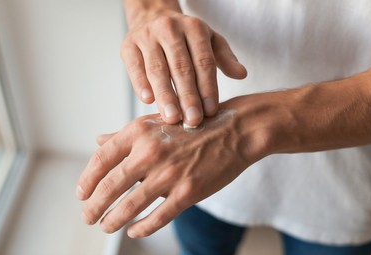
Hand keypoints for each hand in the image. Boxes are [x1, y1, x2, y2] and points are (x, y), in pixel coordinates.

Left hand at [76, 100, 257, 237]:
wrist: (234, 130)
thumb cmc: (192, 125)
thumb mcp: (156, 122)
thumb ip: (125, 134)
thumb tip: (98, 141)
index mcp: (139, 132)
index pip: (101, 159)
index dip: (87, 180)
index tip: (81, 194)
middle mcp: (150, 152)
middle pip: (110, 187)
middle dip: (94, 207)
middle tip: (87, 218)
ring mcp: (169, 173)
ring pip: (130, 206)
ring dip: (113, 221)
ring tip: (106, 227)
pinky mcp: (188, 191)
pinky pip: (158, 217)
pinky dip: (142, 228)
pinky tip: (134, 231)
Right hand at [122, 8, 246, 126]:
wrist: (152, 17)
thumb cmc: (185, 37)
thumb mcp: (209, 41)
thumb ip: (224, 58)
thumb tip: (242, 74)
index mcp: (195, 28)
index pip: (203, 62)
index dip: (208, 88)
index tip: (211, 111)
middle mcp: (170, 29)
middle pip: (181, 67)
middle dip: (188, 97)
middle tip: (193, 121)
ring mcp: (147, 36)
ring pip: (157, 69)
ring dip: (166, 95)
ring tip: (172, 118)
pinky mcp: (128, 46)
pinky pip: (134, 67)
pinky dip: (140, 84)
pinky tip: (148, 101)